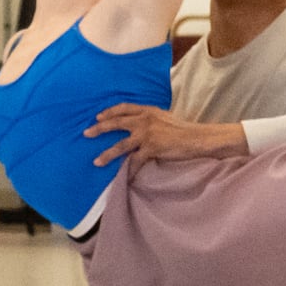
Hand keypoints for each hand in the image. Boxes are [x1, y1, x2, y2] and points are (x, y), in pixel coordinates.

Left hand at [89, 104, 246, 166]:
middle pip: (116, 123)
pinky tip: (125, 177)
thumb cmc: (185, 130)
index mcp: (149, 111)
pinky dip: (130, 170)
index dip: (110, 112)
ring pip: (120, 145)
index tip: (99, 116)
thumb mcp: (166, 118)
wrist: (199, 138)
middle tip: (86, 133)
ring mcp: (147, 135)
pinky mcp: (151, 148)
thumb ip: (152, 120)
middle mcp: (145, 120)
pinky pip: (136, 161)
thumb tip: (140, 127)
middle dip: (99, 128)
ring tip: (96, 161)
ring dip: (107, 154)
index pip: (124, 108)